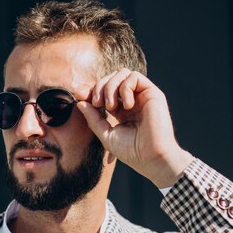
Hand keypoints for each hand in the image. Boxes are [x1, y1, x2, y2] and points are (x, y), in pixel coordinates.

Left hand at [77, 68, 193, 187]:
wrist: (151, 157)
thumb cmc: (131, 151)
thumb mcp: (105, 134)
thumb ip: (93, 118)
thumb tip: (80, 101)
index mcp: (121, 111)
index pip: (104, 91)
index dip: (91, 90)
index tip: (80, 96)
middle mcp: (132, 101)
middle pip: (111, 78)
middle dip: (99, 87)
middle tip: (97, 104)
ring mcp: (142, 96)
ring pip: (122, 74)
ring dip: (110, 87)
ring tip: (111, 107)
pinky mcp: (152, 93)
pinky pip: (134, 77)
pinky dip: (125, 88)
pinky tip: (127, 106)